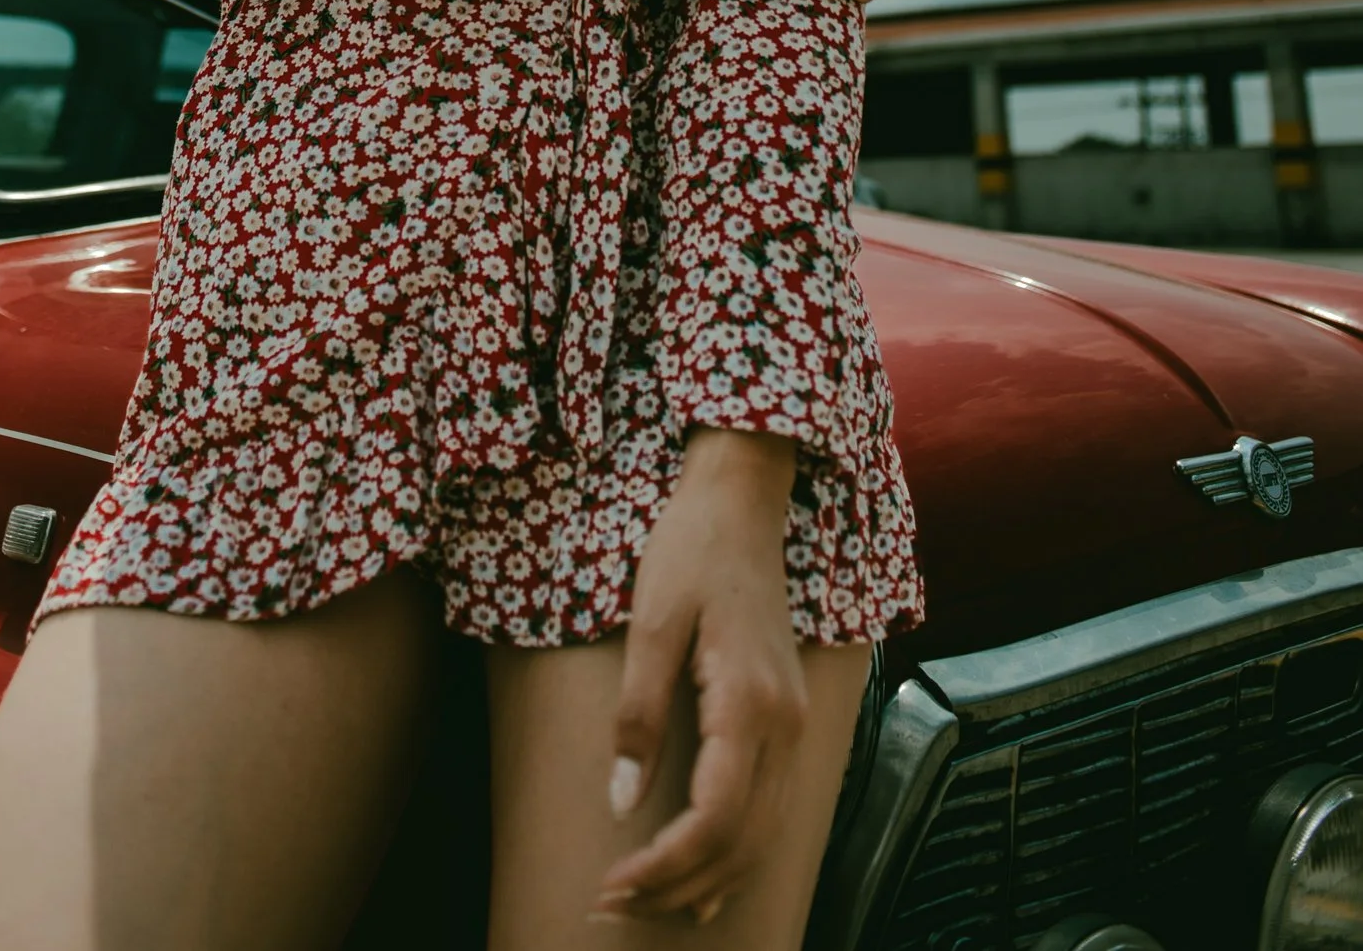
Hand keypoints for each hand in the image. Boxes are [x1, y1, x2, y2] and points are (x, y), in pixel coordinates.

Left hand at [596, 429, 804, 927]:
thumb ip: (638, 716)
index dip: (664, 866)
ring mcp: (794, 723)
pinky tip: (702, 878)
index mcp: (750, 702)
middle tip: (613, 905)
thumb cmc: (690, 550)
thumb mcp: (650, 624)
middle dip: (679, 887)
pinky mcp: (788, 718)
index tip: (611, 885)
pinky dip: (736, 855)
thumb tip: (622, 803)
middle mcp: (785, 725)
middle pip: (742, 842)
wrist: (741, 501)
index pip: (714, 818)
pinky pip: (771, 810)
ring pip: (763, 836)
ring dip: (706, 880)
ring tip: (646, 902)